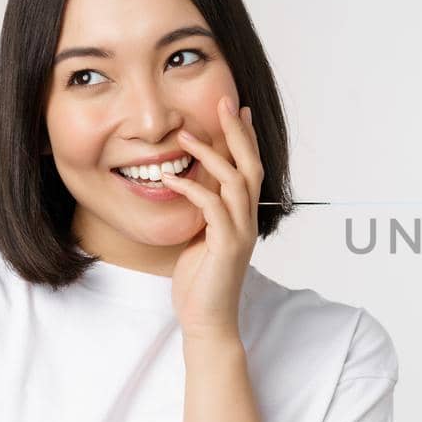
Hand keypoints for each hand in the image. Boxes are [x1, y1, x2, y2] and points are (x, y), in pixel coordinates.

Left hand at [159, 94, 262, 343]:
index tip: (236, 108)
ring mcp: (240, 233)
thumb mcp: (200, 236)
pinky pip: (212, 208)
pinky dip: (192, 189)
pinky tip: (170, 177)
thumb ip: (202, 211)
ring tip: (185, 136)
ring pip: (236, 182)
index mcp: (243, 215)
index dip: (245, 137)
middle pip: (251, 166)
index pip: (250, 167)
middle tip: (225, 102)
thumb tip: (185, 183)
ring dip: (212, 155)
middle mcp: (248, 220)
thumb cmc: (200, 281)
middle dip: (238, 132)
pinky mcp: (227, 247)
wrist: (208, 320)